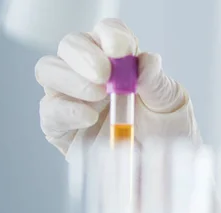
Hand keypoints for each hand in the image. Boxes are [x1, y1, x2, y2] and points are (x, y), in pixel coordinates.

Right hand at [35, 18, 200, 157]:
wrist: (162, 171)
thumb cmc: (167, 132)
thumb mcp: (171, 105)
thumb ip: (157, 82)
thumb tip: (145, 62)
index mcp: (120, 60)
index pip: (107, 33)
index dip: (110, 35)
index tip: (121, 48)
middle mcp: (90, 74)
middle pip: (71, 45)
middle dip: (84, 55)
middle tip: (104, 73)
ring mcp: (71, 99)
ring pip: (49, 71)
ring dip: (71, 78)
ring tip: (99, 96)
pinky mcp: (60, 128)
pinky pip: (49, 112)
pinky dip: (65, 110)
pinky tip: (88, 117)